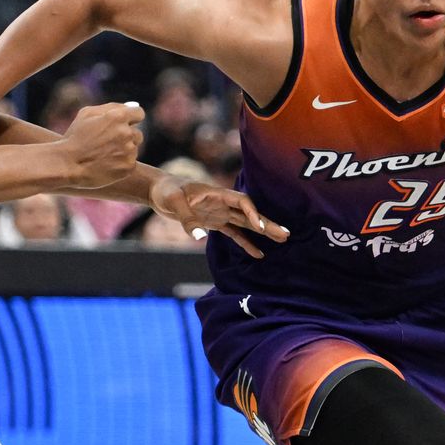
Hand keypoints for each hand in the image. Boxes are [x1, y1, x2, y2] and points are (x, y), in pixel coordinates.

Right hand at [55, 101, 143, 188]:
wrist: (67, 164)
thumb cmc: (75, 137)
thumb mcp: (86, 114)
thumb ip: (110, 107)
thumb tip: (129, 106)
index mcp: (118, 116)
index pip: (139, 113)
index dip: (132, 118)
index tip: (127, 124)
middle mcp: (126, 133)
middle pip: (138, 133)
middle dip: (127, 137)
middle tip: (110, 143)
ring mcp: (129, 151)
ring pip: (133, 149)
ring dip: (123, 151)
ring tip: (104, 155)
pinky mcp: (129, 166)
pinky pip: (130, 163)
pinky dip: (121, 164)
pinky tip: (106, 165)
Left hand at [150, 176, 290, 258]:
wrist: (158, 190)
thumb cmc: (166, 191)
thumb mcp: (174, 203)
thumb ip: (187, 219)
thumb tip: (200, 237)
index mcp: (217, 193)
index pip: (242, 202)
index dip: (253, 213)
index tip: (260, 228)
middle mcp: (222, 202)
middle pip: (250, 213)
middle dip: (267, 223)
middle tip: (285, 234)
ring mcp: (220, 212)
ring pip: (246, 223)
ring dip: (263, 232)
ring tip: (282, 239)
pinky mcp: (214, 222)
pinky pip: (234, 233)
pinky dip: (245, 242)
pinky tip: (258, 253)